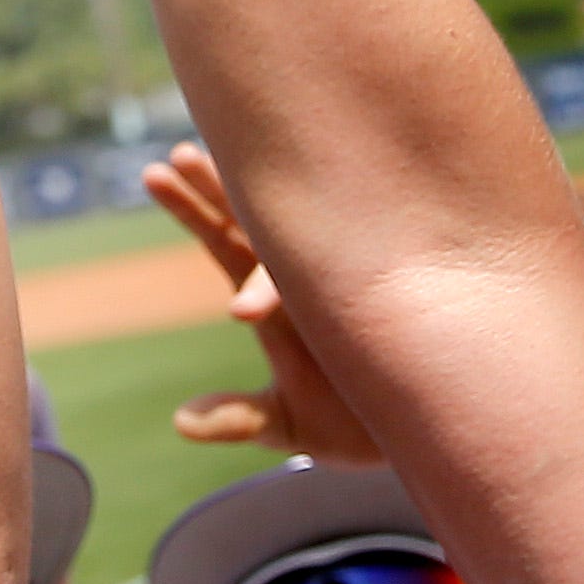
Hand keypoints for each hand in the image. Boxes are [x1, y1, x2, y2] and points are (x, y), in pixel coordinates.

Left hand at [142, 143, 384, 465]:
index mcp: (273, 301)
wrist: (428, 431)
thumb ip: (240, 417)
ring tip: (246, 171)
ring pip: (312, 222)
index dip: (193, 208)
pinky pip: (373, 245)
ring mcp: (352, 275)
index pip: (226, 241)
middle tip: (179, 153)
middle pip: (257, 217)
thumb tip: (181, 423)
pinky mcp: (396, 287)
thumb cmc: (353, 421)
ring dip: (279, 200)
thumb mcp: (292, 423)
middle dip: (221, 187)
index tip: (155, 172)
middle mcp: (307, 277)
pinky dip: (357, 219)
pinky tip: (343, 203)